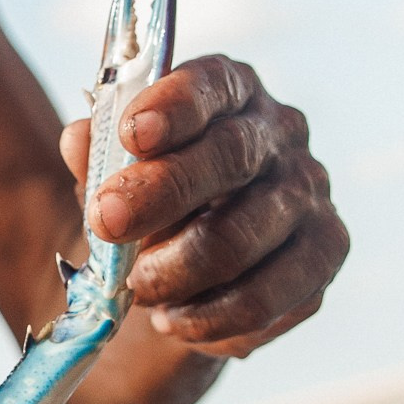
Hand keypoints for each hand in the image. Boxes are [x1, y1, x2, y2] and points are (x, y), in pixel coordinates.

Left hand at [61, 56, 347, 356]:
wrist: (188, 270)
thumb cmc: (151, 203)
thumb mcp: (113, 173)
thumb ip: (97, 155)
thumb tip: (79, 141)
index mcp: (232, 92)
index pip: (212, 85)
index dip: (174, 106)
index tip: (130, 134)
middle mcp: (281, 134)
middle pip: (230, 157)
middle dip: (159, 194)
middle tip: (107, 223)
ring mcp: (309, 194)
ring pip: (241, 237)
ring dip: (174, 271)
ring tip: (136, 286)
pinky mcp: (324, 255)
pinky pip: (265, 298)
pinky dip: (208, 318)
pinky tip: (173, 319)